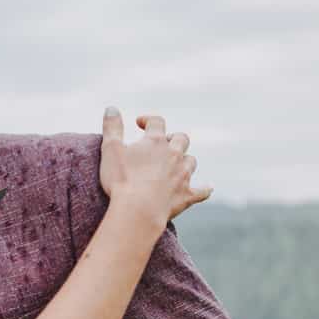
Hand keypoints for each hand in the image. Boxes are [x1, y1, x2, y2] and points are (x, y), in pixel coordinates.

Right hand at [98, 108, 211, 228]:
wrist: (139, 210)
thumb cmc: (122, 180)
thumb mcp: (110, 150)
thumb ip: (112, 127)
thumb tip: (111, 107)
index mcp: (154, 142)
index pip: (156, 122)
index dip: (149, 120)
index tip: (139, 124)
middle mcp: (173, 154)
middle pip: (180, 139)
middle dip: (172, 139)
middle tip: (161, 145)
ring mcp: (182, 175)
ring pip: (191, 161)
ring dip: (184, 160)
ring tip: (176, 164)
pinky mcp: (186, 195)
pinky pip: (201, 192)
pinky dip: (204, 189)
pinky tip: (207, 189)